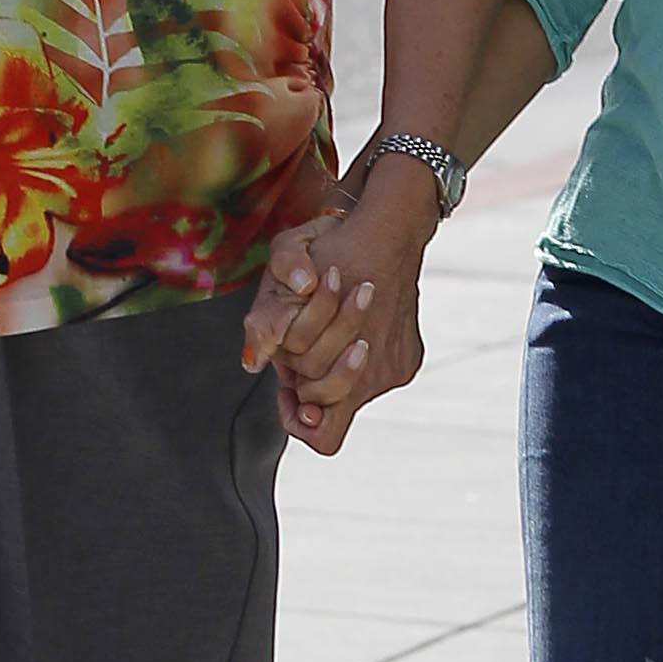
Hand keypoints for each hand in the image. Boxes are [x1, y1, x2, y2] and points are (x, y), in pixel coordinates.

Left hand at [241, 165, 437, 454]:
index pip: (321, 432)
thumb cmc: (333, 246)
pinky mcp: (409, 360)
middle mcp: (375, 375)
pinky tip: (354, 327)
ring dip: (335, 368)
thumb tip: (254, 364)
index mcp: (345, 357)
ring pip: (355, 393)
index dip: (297, 417)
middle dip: (310, 383)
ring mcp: (395, 368)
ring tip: (328, 332)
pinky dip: (362, 360)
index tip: (287, 388)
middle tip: (302, 351)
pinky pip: (377, 378)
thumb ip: (264, 320)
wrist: (391, 229)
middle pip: (333, 410)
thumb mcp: (285, 268)